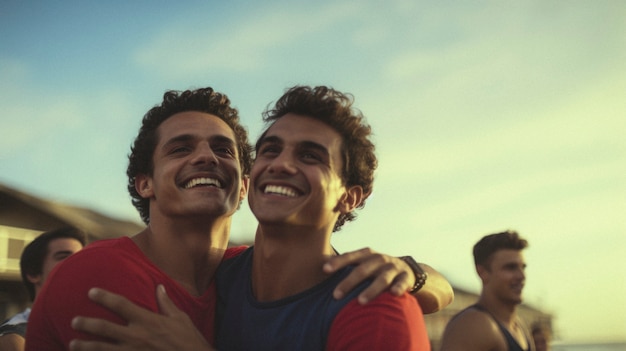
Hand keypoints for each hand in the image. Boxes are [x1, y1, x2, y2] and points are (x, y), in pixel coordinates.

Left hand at [69, 286, 214, 350]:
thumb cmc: (189, 341)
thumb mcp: (181, 319)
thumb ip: (166, 304)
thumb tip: (159, 287)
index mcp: (148, 321)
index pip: (121, 305)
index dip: (104, 297)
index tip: (91, 292)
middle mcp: (137, 336)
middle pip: (104, 328)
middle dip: (86, 323)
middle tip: (74, 321)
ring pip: (101, 348)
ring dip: (85, 346)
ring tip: (72, 344)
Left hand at [323, 247, 413, 303]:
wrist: (407, 270)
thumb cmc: (376, 268)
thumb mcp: (363, 263)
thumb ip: (346, 264)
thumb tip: (319, 266)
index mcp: (366, 255)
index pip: (350, 257)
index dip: (338, 262)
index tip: (324, 270)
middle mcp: (379, 259)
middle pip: (363, 270)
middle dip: (349, 282)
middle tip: (336, 295)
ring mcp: (393, 268)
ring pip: (382, 278)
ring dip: (371, 290)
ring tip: (360, 301)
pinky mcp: (405, 278)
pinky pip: (402, 283)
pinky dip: (398, 288)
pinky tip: (394, 294)